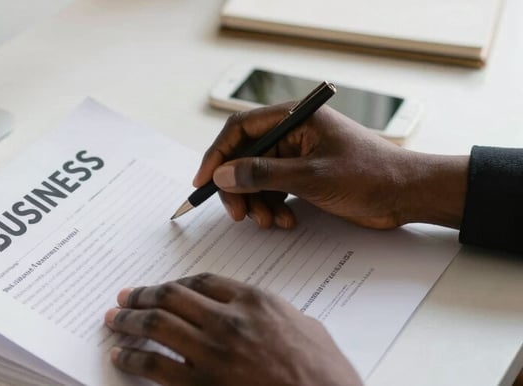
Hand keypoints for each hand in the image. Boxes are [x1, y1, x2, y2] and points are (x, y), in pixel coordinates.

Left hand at [104, 273, 361, 385]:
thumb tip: (258, 314)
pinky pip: (153, 366)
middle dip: (143, 295)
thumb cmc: (326, 376)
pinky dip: (131, 359)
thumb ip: (276, 315)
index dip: (176, 283)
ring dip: (129, 321)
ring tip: (114, 320)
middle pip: (172, 297)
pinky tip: (120, 356)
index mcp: (255, 301)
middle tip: (125, 297)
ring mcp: (212, 353)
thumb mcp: (309, 329)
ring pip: (156, 325)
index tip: (163, 287)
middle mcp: (228, 320)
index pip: (202, 281)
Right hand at [194, 104, 468, 229]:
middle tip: (238, 214)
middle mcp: (293, 133)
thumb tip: (222, 175)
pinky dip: (273, 206)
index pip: (240, 129)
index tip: (204, 182)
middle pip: (244, 156)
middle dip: (238, 187)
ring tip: (269, 222)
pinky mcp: (304, 175)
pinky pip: (274, 189)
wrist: (407, 195)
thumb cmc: (370, 175)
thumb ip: (262, 174)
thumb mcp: (311, 176)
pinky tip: (285, 221)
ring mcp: (298, 155)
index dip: (217, 155)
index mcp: (295, 118)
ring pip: (256, 177)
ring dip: (257, 202)